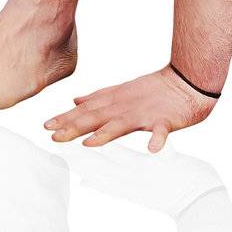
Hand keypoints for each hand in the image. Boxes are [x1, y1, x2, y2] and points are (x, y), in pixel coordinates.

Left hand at [43, 66, 216, 152]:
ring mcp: (144, 113)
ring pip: (122, 123)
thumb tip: (75, 100)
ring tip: (89, 144)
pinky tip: (152, 149)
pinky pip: (161, 131)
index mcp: (115, 101)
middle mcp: (125, 106)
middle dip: (75, 127)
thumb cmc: (153, 90)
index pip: (86, 110)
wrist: (186, 81)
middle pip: (97, 117)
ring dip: (106, 133)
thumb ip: (98, 97)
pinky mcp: (165, 120)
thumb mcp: (120, 91)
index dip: (66, 118)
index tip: (45, 126)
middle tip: (54, 136)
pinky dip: (157, 140)